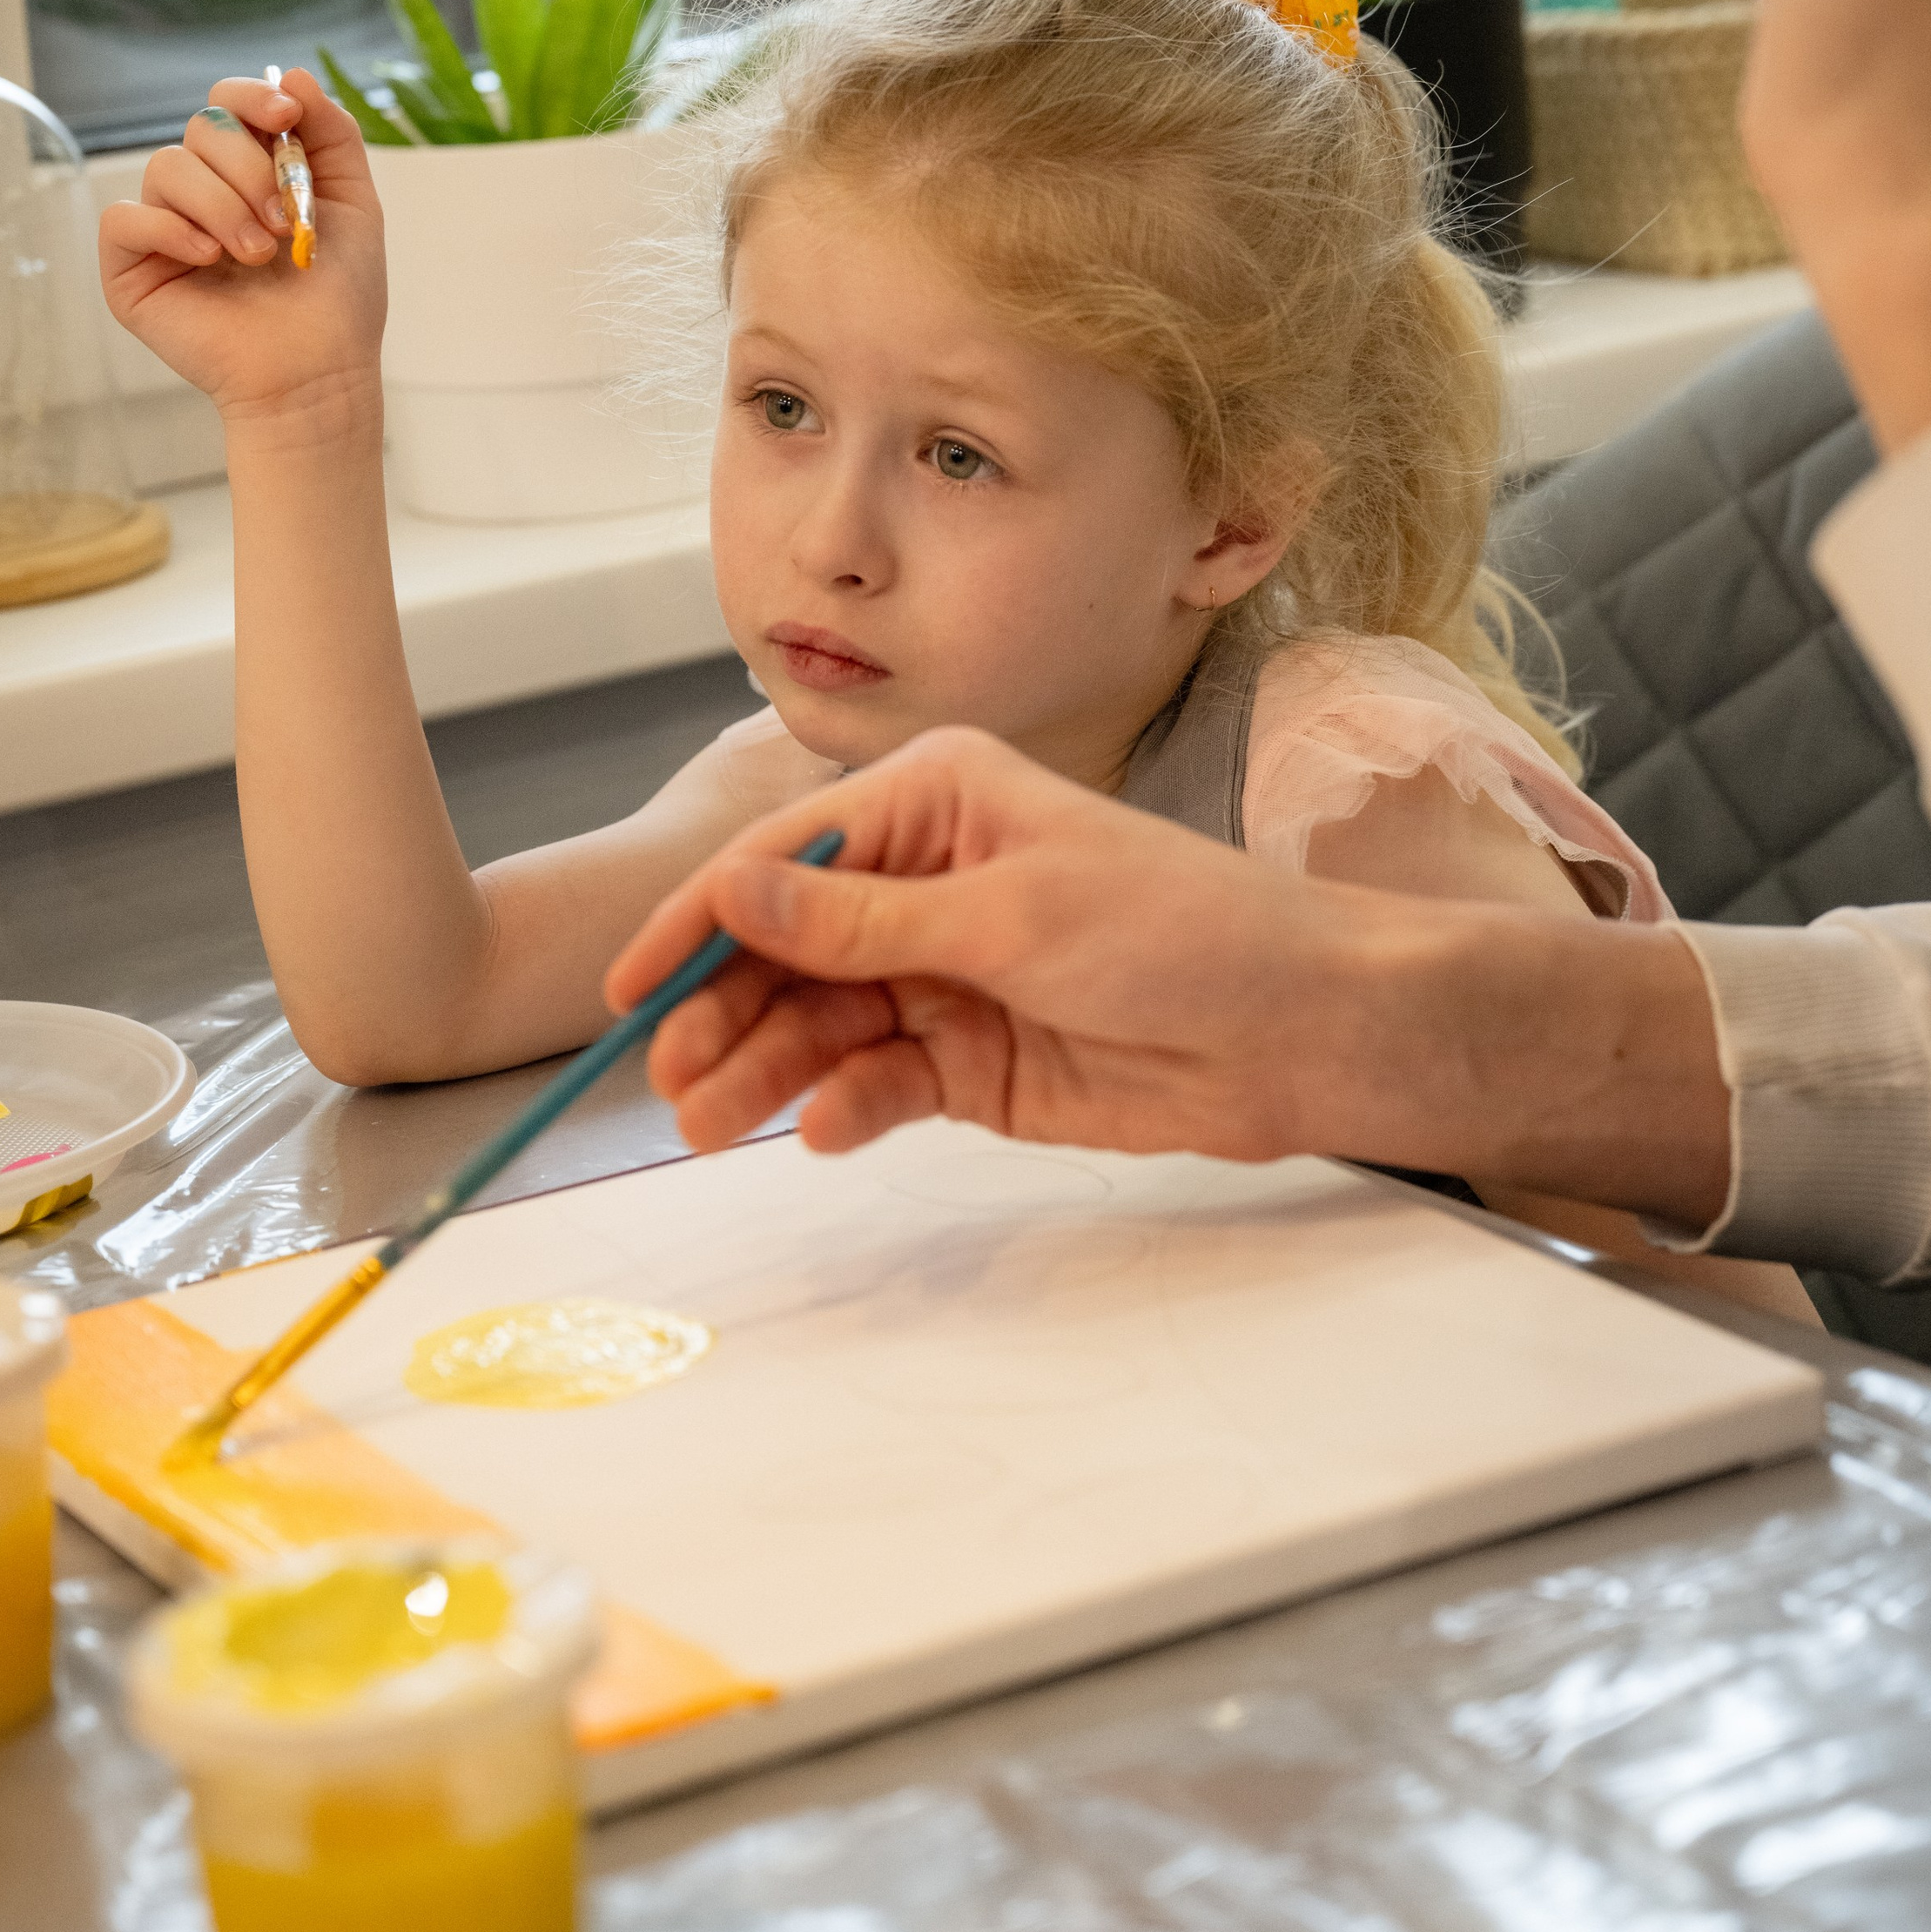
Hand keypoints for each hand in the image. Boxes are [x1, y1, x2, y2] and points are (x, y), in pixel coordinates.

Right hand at [98, 68, 387, 429]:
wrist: (318, 373)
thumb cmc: (337, 299)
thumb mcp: (353, 203)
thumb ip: (332, 135)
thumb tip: (294, 74)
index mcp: (249, 173)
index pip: (228, 104)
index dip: (252, 98)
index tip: (287, 116)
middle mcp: (202, 193)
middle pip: (201, 128)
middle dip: (249, 167)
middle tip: (284, 223)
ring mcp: (164, 229)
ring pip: (167, 167)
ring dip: (222, 206)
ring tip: (257, 256)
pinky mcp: (131, 270)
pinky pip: (126, 218)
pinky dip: (170, 230)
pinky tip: (208, 259)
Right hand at [608, 725, 1733, 1227]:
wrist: (1302, 1031)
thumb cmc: (1181, 933)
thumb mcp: (1010, 916)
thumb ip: (863, 923)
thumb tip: (735, 895)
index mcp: (938, 802)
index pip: (784, 861)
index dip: (698, 923)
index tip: (629, 992)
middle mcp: (930, 881)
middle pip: (786, 950)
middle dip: (722, 1012)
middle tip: (671, 1084)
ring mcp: (950, 974)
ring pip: (819, 1023)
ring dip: (764, 1069)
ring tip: (717, 1122)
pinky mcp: (975, 1059)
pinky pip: (878, 1081)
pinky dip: (843, 1105)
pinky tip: (821, 1129)